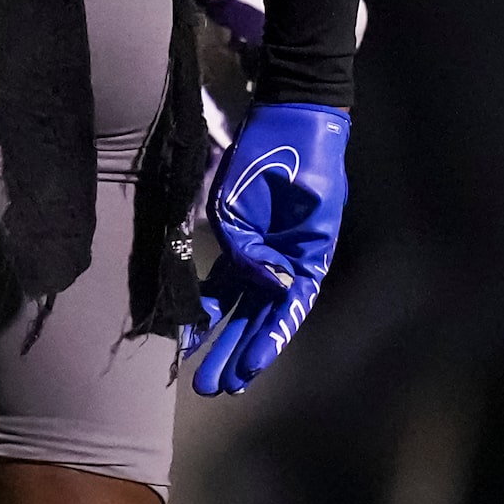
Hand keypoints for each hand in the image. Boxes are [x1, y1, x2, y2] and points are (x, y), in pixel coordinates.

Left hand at [186, 102, 347, 394]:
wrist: (288, 115)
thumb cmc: (288, 151)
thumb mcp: (266, 193)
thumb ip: (249, 238)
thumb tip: (248, 276)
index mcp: (308, 254)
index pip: (288, 308)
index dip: (269, 339)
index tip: (250, 366)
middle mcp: (287, 260)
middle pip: (263, 317)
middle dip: (238, 353)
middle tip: (213, 388)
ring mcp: (265, 250)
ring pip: (243, 305)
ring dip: (223, 337)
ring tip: (202, 375)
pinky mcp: (242, 236)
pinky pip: (226, 278)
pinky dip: (211, 302)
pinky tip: (195, 326)